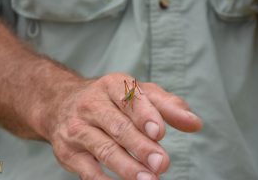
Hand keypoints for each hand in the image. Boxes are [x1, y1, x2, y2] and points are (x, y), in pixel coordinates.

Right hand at [36, 73, 201, 179]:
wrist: (62, 104)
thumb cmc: (109, 101)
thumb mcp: (136, 94)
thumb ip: (166, 106)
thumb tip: (194, 122)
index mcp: (111, 86)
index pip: (129, 99)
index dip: (144, 115)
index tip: (159, 132)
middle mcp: (91, 105)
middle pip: (118, 126)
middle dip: (140, 146)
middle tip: (162, 163)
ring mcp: (77, 129)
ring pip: (104, 148)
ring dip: (126, 166)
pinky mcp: (69, 152)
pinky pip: (87, 170)